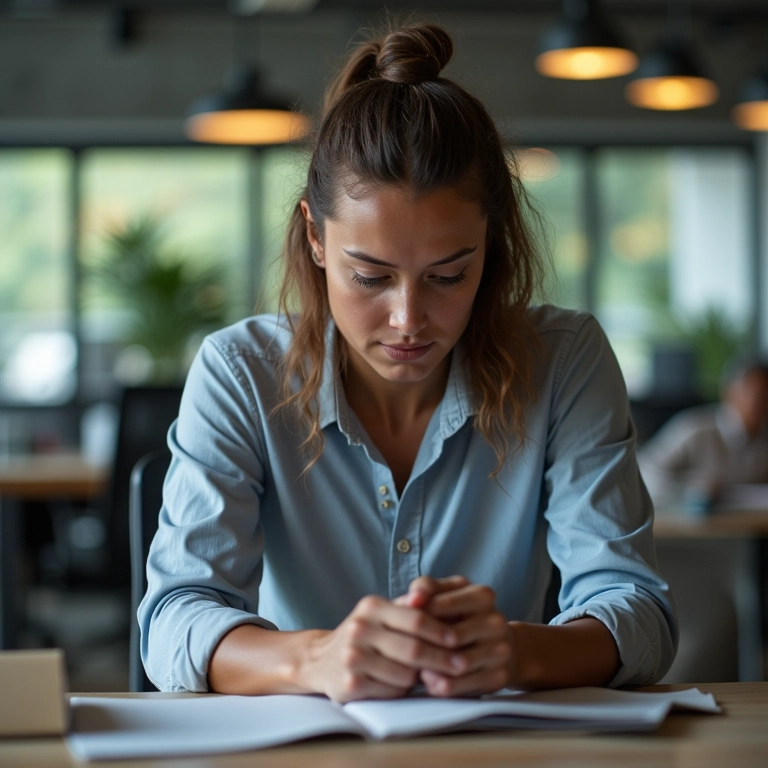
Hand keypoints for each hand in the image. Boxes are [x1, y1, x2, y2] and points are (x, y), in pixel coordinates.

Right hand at [299, 594, 461, 702]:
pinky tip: (399, 684)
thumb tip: (439, 595)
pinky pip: (391, 691)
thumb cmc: (363, 635)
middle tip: (461, 665)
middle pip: (413, 648)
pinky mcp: (349, 684)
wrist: (319, 660)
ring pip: (405, 673)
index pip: (416, 618)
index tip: (459, 639)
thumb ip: (409, 606)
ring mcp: (352, 657)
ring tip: (422, 674)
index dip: (441, 630)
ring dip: (420, 677)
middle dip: (442, 658)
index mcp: (372, 607)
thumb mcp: (381, 613)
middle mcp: (359, 628)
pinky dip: (402, 690)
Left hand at [397, 576, 513, 697]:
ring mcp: (500, 649)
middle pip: (452, 636)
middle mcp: (496, 621)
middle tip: (401, 651)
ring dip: (432, 667)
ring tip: (412, 667)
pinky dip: (441, 684)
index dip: (416, 614)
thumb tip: (410, 600)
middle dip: (424, 644)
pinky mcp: (499, 676)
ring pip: (459, 663)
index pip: (442, 603)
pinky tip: (428, 680)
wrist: (497, 645)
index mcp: (482, 595)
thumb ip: (426, 590)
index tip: (398, 624)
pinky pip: (465, 684)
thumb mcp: (445, 595)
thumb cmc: (460, 617)